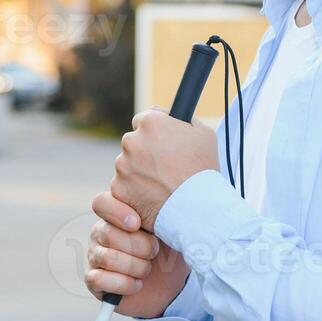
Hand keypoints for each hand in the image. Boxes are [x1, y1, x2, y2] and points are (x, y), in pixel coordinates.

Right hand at [85, 191, 189, 317]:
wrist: (172, 283)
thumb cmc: (168, 249)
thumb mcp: (169, 229)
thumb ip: (159, 213)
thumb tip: (160, 203)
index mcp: (117, 213)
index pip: (101, 203)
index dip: (117, 212)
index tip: (137, 224)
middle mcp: (101, 232)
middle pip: (108, 233)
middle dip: (139, 246)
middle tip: (154, 251)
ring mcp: (95, 255)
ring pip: (108, 257)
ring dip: (136, 267)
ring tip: (148, 269)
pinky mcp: (94, 279)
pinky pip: (99, 279)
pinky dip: (124, 284)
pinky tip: (137, 284)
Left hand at [111, 107, 218, 230]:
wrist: (197, 207)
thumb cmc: (203, 170)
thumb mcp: (202, 133)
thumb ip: (179, 118)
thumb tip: (162, 113)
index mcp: (151, 123)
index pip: (142, 120)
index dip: (153, 134)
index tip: (161, 144)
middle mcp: (132, 141)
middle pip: (133, 143)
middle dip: (144, 153)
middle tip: (164, 168)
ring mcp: (123, 166)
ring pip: (127, 165)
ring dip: (139, 172)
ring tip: (162, 184)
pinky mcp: (118, 189)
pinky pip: (124, 187)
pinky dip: (135, 192)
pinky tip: (154, 196)